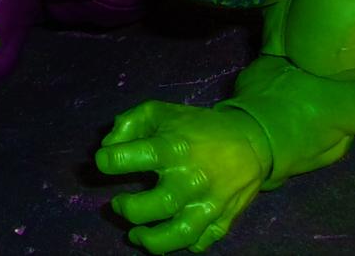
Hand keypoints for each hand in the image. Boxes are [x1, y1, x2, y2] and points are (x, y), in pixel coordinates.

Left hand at [96, 101, 271, 253]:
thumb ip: (128, 124)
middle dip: (130, 209)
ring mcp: (211, 203)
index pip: (140, 155)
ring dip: (151, 240)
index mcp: (175, 147)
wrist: (250, 143)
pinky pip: (200, 242)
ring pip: (181, 234)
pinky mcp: (223, 220)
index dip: (111, 160)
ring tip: (135, 234)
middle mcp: (193, 178)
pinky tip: (166, 235)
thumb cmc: (195, 127)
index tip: (104, 161)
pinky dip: (180, 245)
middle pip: (160, 204)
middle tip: (119, 203)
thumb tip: (107, 147)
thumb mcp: (159, 112)